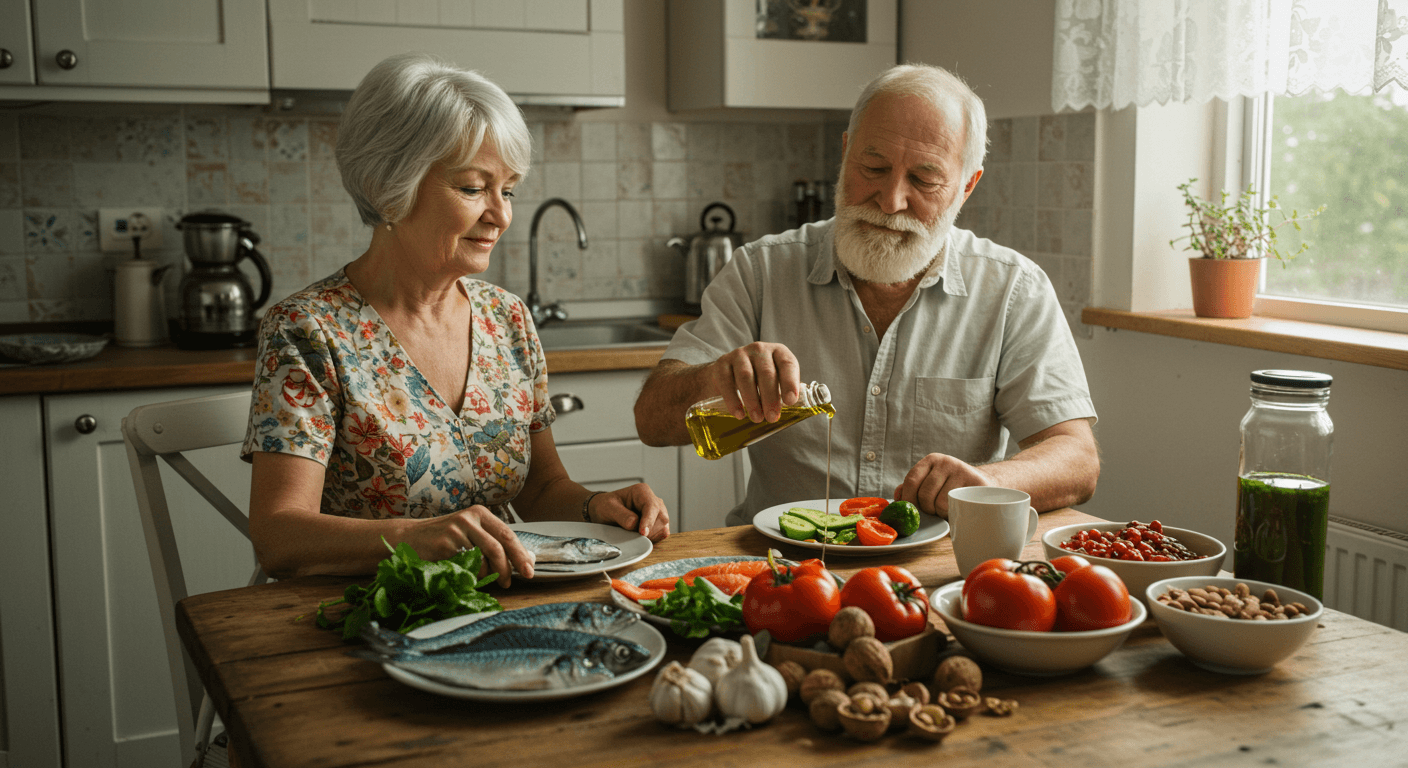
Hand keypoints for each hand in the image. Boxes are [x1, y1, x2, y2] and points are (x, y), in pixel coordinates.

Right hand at [401, 506, 535, 586]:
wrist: (407, 538)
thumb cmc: (441, 540)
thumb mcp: (468, 535)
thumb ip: (490, 543)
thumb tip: (522, 561)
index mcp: (480, 514)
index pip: (508, 534)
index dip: (521, 554)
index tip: (529, 570)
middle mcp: (470, 518)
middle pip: (501, 545)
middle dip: (511, 566)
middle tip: (512, 582)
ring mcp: (458, 529)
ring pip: (485, 558)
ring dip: (488, 574)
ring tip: (483, 580)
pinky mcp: (446, 543)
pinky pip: (467, 565)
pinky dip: (471, 575)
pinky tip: (465, 576)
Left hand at [589, 483, 670, 541]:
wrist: (605, 512)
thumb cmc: (606, 506)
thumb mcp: (609, 508)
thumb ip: (622, 515)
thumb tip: (635, 524)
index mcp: (642, 492)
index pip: (652, 506)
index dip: (649, 521)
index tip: (643, 533)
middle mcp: (653, 501)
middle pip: (661, 518)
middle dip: (649, 531)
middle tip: (633, 536)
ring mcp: (658, 513)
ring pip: (663, 527)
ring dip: (650, 536)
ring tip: (633, 535)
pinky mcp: (658, 524)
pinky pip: (662, 534)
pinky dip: (653, 539)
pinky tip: (639, 537)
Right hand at [707, 342, 801, 422]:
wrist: (729, 373)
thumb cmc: (760, 379)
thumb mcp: (776, 380)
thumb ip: (786, 391)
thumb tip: (798, 409)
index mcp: (778, 352)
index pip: (787, 364)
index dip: (790, 382)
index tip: (790, 401)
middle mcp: (759, 349)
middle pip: (766, 373)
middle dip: (770, 397)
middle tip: (772, 417)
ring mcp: (739, 355)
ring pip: (746, 376)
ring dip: (752, 400)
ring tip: (757, 418)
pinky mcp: (722, 364)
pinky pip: (726, 381)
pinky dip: (732, 399)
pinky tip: (739, 413)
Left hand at [894, 454, 996, 517]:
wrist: (983, 488)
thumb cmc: (951, 489)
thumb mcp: (930, 485)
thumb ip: (912, 489)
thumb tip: (897, 495)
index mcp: (930, 461)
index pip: (911, 480)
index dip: (908, 500)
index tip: (912, 512)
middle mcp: (945, 461)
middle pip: (924, 494)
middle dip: (926, 509)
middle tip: (933, 512)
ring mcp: (961, 470)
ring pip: (940, 502)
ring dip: (940, 513)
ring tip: (946, 509)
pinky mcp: (975, 481)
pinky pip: (956, 504)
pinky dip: (953, 513)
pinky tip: (957, 509)